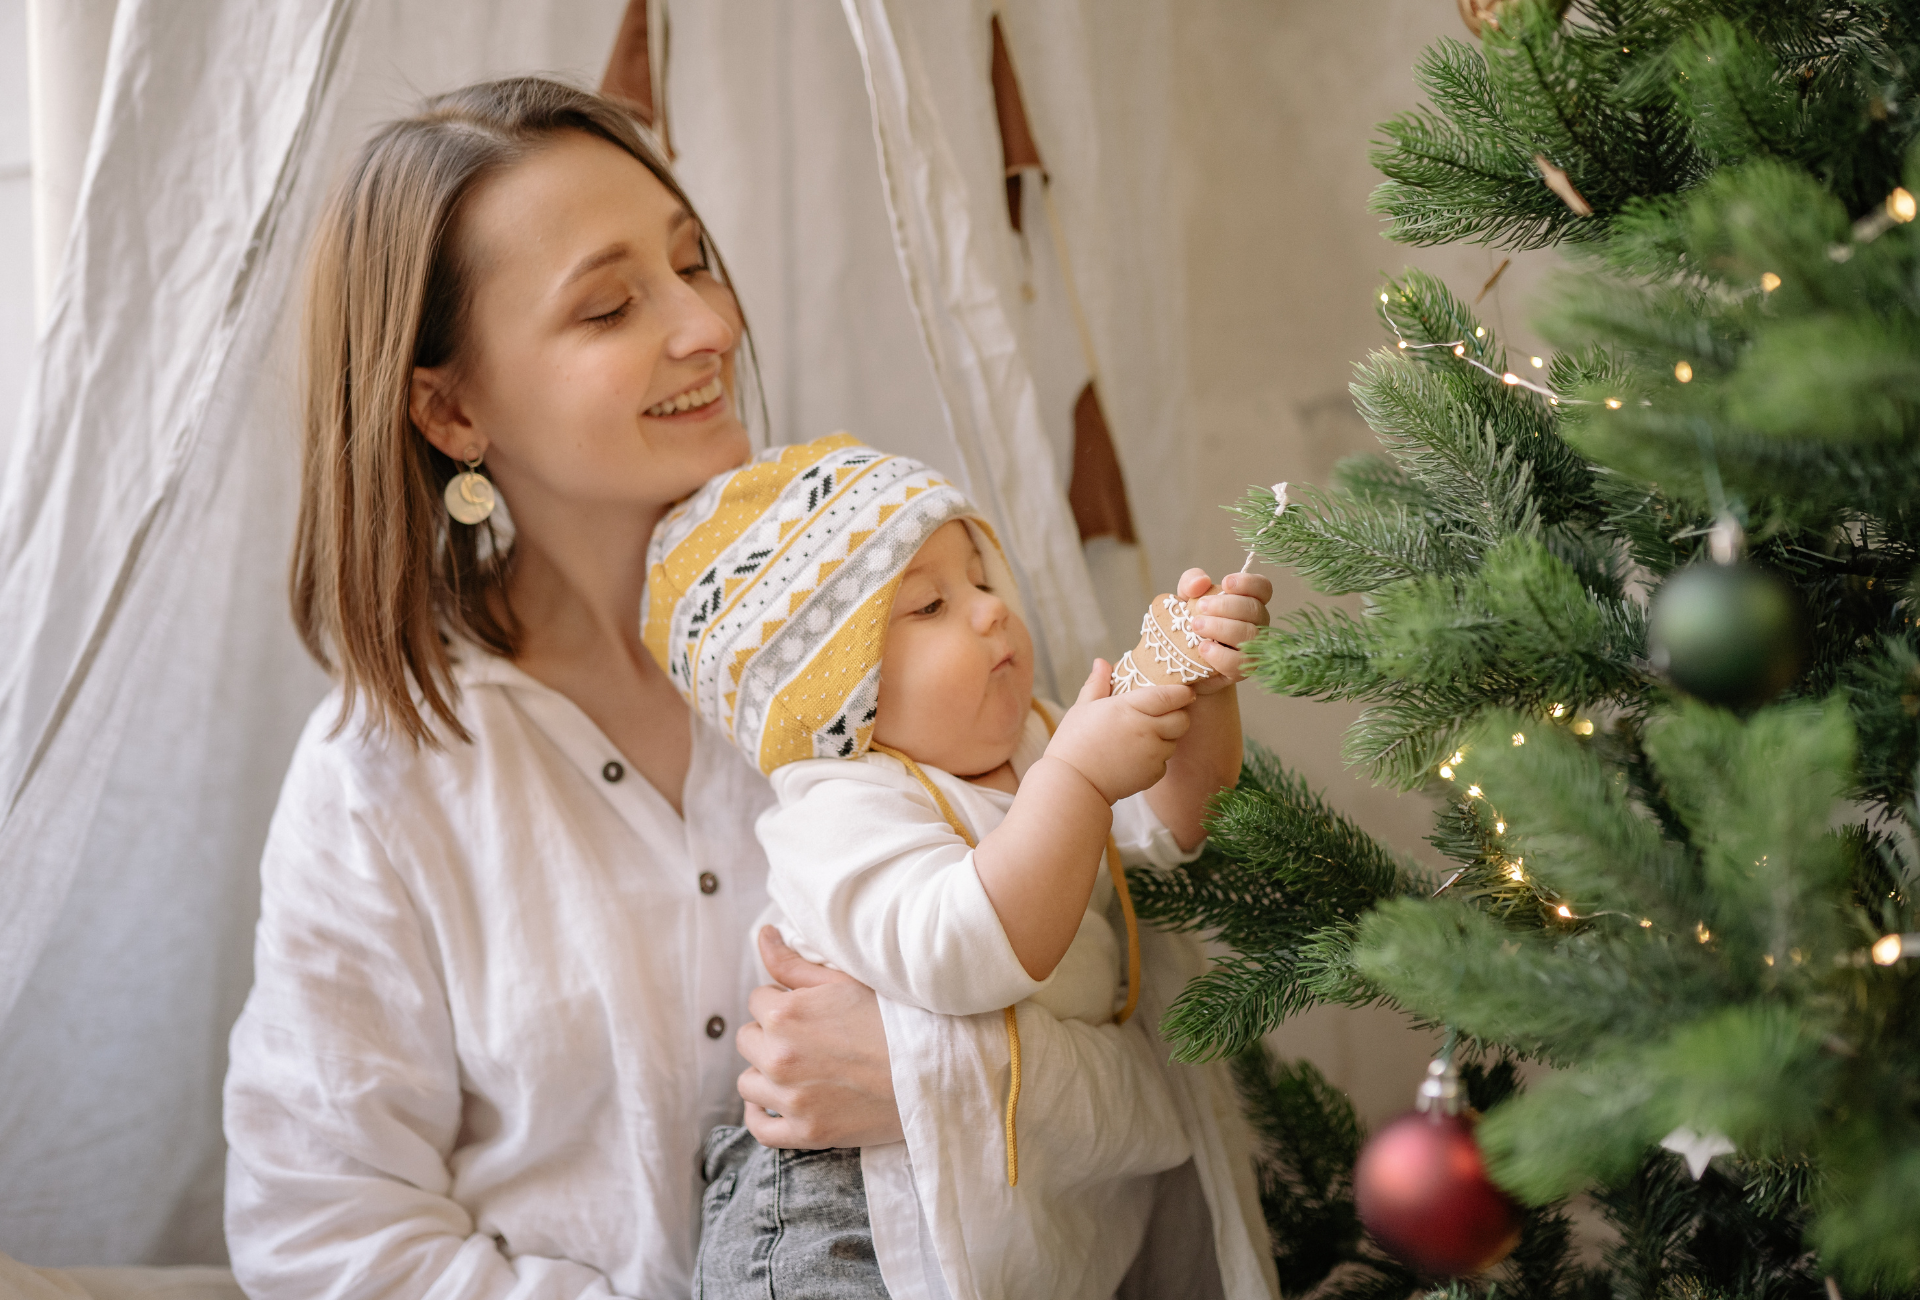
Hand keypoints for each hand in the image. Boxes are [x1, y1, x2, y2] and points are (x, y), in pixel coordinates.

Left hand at [736, 927, 902, 1148]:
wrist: (934, 1071)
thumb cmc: (893, 1020)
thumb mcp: (844, 981)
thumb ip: (794, 962)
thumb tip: (762, 935)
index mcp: (785, 1014)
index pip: (757, 1001)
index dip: (782, 1002)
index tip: (806, 1011)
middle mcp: (779, 1057)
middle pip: (748, 1040)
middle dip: (770, 1036)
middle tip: (807, 1039)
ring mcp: (791, 1099)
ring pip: (748, 1083)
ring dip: (766, 1074)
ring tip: (799, 1070)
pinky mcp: (805, 1132)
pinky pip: (759, 1127)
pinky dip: (762, 1116)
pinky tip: (777, 1104)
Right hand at [1041, 660, 1192, 803]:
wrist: (1073, 784)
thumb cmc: (1073, 743)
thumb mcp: (1082, 708)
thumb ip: (1097, 684)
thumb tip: (1102, 662)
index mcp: (1129, 708)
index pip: (1169, 695)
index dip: (1181, 692)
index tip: (1183, 691)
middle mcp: (1146, 730)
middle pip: (1182, 719)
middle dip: (1178, 715)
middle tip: (1165, 714)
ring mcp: (1152, 754)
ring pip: (1174, 741)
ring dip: (1166, 738)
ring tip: (1143, 737)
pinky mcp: (1153, 774)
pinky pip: (1164, 762)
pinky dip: (1156, 759)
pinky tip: (1135, 757)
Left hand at [1176, 568, 1272, 692]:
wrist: (1179, 660)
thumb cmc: (1189, 622)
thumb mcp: (1185, 597)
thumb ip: (1191, 582)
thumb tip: (1202, 582)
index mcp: (1248, 602)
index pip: (1263, 588)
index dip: (1249, 583)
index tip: (1225, 583)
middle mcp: (1256, 624)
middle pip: (1255, 609)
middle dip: (1227, 605)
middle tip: (1201, 606)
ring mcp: (1252, 648)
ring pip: (1250, 636)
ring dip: (1222, 628)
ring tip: (1196, 626)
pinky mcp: (1242, 670)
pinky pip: (1239, 663)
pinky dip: (1221, 655)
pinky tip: (1203, 648)